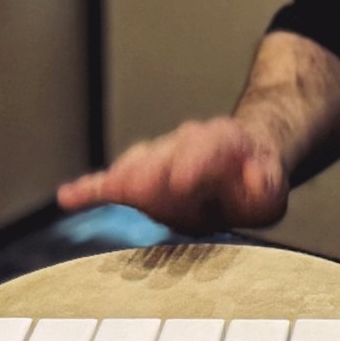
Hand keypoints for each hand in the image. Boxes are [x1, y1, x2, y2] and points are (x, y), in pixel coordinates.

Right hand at [56, 117, 291, 233]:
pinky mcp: (138, 178)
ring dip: (125, 176)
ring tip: (110, 189)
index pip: (210, 146)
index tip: (181, 178)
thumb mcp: (269, 188)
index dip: (195, 162)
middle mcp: (186, 143)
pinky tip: (70, 197)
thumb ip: (264, 186)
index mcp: (223, 143)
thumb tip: (254, 180)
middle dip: (151, 170)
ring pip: (140, 162)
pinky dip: (91, 189)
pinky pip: (111, 183)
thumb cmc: (248, 182)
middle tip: (137, 185)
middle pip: (167, 153)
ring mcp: (159, 158)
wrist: (237, 160)